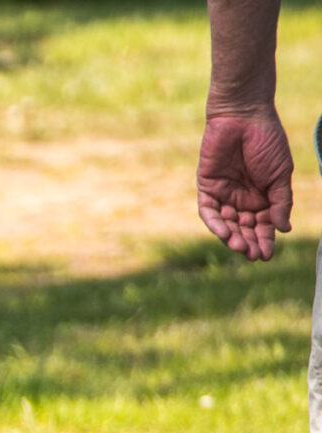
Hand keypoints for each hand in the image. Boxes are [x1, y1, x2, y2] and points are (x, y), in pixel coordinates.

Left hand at [199, 107, 294, 258]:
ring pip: (226, 223)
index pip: (263, 224)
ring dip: (232, 237)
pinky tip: (225, 233)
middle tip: (253, 256)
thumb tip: (284, 228)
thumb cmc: (267, 141)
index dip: (265, 240)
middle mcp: (242, 198)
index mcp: (263, 196)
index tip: (267, 255)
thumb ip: (280, 201)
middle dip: (248, 242)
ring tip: (240, 248)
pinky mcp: (207, 187)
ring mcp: (224, 193)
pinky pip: (208, 211)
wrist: (245, 117)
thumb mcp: (280, 174)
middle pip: (244, 227)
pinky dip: (215, 224)